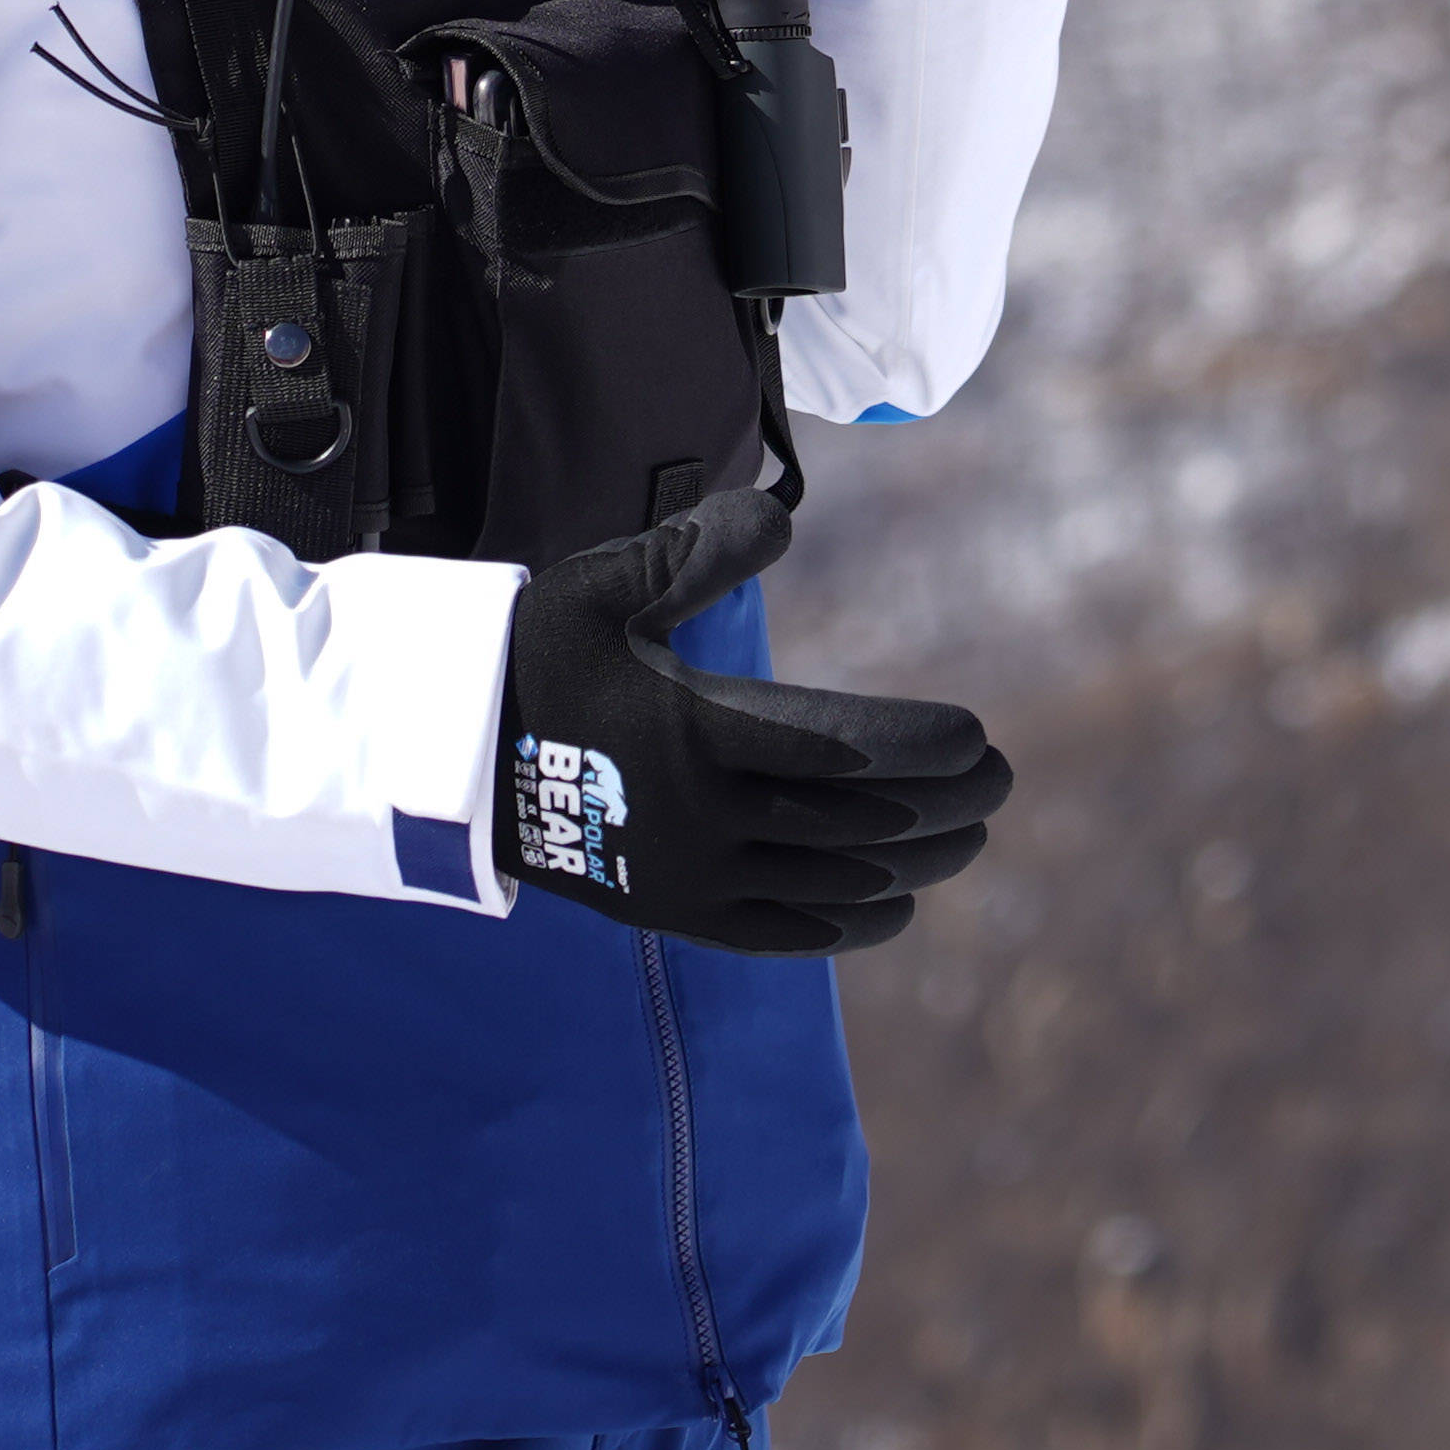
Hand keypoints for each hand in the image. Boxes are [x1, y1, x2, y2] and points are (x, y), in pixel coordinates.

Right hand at [497, 478, 1008, 953]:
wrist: (448, 760)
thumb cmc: (537, 655)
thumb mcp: (605, 584)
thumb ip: (696, 549)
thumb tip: (777, 516)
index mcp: (696, 731)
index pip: (844, 748)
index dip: (923, 749)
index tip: (979, 738)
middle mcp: (701, 815)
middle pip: (855, 821)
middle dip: (942, 807)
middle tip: (1000, 784)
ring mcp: (688, 875)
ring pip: (830, 882)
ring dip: (913, 864)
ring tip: (969, 839)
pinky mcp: (672, 912)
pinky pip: (779, 933)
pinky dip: (848, 923)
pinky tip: (895, 907)